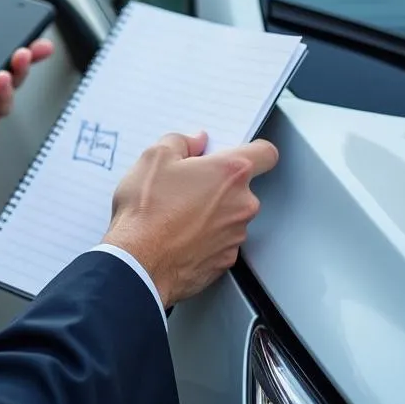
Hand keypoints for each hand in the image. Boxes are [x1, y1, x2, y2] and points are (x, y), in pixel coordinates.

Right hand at [102, 132, 278, 308]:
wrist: (139, 262)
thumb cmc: (148, 211)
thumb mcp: (154, 157)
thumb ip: (181, 141)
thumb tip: (194, 142)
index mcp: (230, 173)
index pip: (265, 154)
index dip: (253, 150)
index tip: (239, 151)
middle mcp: (242, 205)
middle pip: (242, 186)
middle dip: (218, 183)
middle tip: (186, 183)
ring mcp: (235, 236)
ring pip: (230, 215)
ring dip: (211, 211)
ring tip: (176, 211)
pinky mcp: (225, 261)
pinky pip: (220, 241)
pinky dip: (204, 236)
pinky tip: (178, 233)